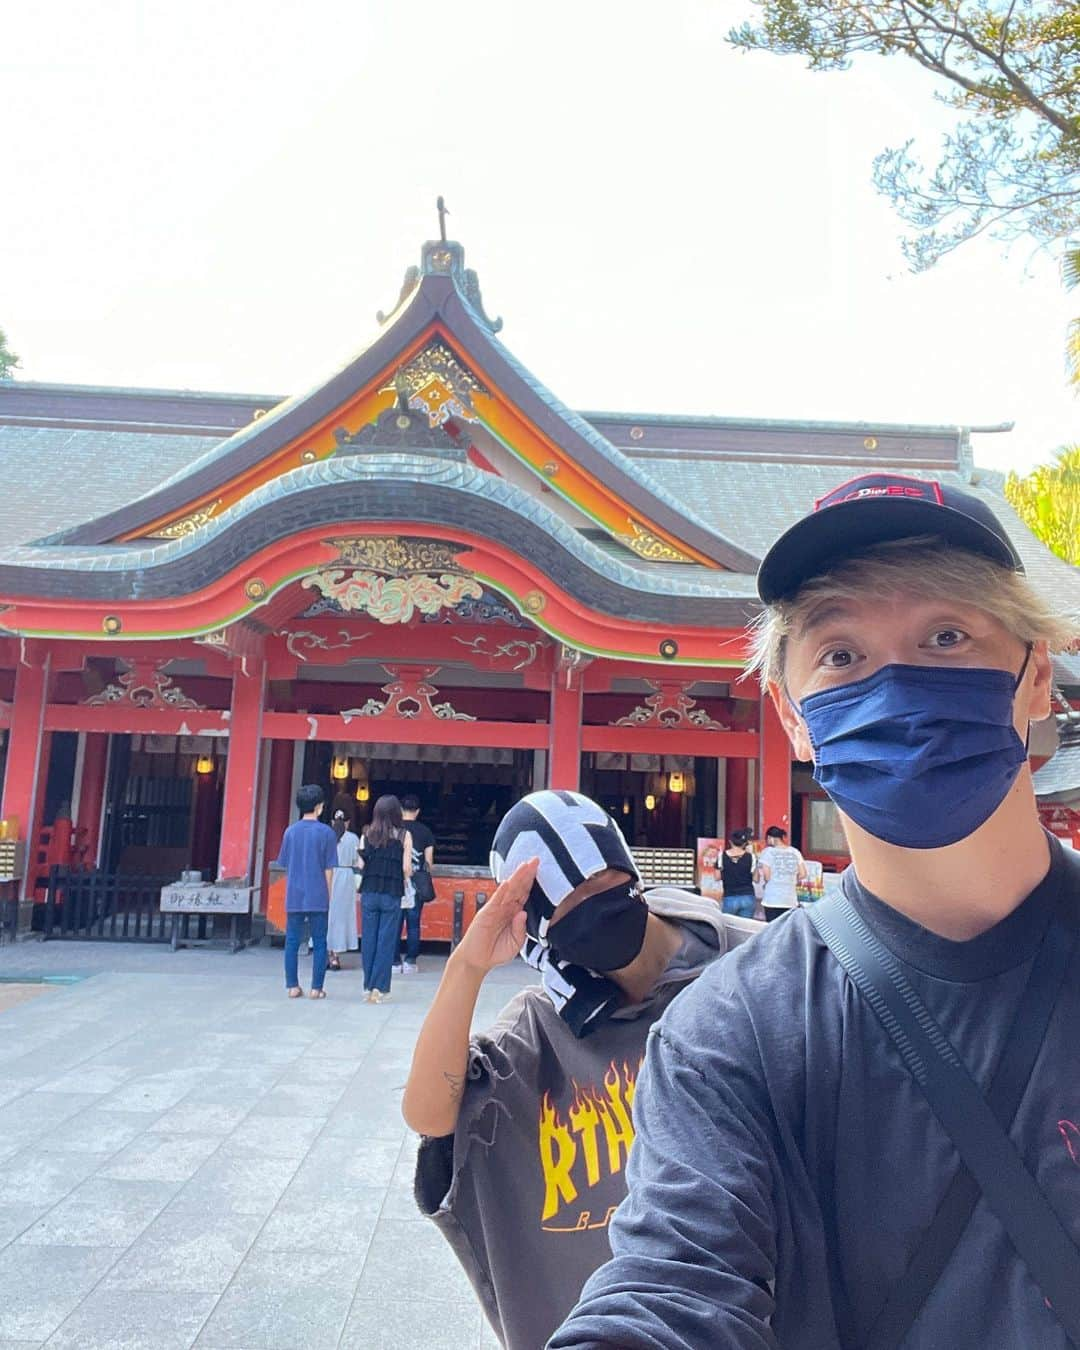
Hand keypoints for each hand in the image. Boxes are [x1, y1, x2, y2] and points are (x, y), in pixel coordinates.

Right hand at [453, 857, 537, 975]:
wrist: (477, 960)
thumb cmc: (495, 951)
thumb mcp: (515, 944)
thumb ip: (521, 930)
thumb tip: (523, 913)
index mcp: (514, 913)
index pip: (525, 893)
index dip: (532, 882)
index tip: (540, 870)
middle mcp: (505, 907)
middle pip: (518, 887)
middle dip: (527, 873)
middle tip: (536, 860)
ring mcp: (495, 909)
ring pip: (508, 890)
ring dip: (516, 877)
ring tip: (524, 866)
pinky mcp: (486, 913)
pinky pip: (495, 900)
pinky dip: (501, 891)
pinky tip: (507, 883)